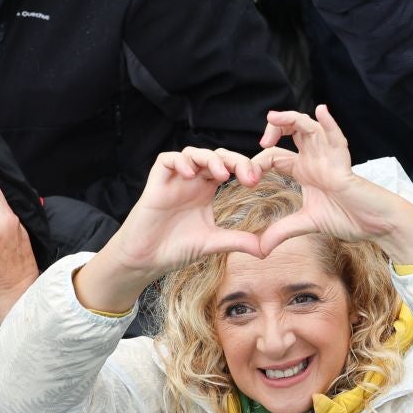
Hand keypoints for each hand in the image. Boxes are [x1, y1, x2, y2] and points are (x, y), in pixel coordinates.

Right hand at [75, 146, 268, 313]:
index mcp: (207, 189)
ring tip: (223, 176)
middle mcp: (192, 180)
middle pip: (216, 155)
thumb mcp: (213, 243)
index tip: (257, 181)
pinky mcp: (156, 182)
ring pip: (193, 153)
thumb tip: (266, 249)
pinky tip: (191, 174)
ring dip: (210, 159)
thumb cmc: (176, 248)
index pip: (229, 167)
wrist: (145, 259)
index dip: (244, 167)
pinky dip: (180, 161)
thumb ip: (238, 241)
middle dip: (234, 160)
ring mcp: (174, 180)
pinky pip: (167, 159)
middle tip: (249, 177)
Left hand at [255, 106, 412, 261]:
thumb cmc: (348, 218)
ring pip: (310, 128)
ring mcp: (330, 159)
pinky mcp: (344, 165)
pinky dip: (330, 124)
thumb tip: (260, 249)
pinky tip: (322, 111)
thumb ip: (282, 231)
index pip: (275, 155)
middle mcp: (316, 159)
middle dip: (274, 129)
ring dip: (292, 119)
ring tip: (274, 117)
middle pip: (292, 131)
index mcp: (305, 170)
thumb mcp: (307, 224)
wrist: (375, 225)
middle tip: (261, 142)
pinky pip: (337, 139)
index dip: (258, 162)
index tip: (248, 179)